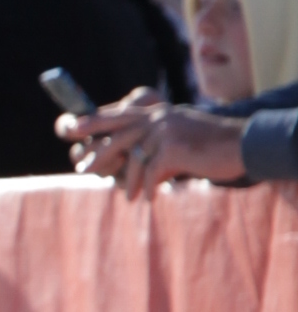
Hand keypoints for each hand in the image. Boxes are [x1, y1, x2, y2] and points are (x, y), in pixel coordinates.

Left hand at [67, 91, 247, 197]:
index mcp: (156, 112)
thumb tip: (123, 165)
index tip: (68, 128)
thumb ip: (152, 143)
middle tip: (83, 170)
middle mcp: (158, 117)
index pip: (116, 115)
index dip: (91, 122)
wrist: (242, 145)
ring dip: (128, 182)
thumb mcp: (178, 136)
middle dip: (98, 155)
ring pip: (132, 159)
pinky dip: (148, 188)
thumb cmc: (208, 146)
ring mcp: (165, 131)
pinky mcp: (174, 148)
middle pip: (116, 136)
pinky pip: (150, 173)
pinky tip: (150, 198)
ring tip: (129, 197)